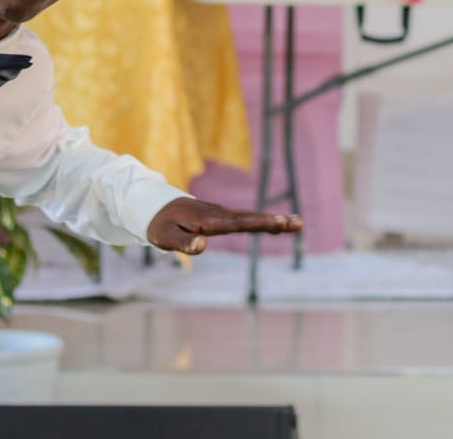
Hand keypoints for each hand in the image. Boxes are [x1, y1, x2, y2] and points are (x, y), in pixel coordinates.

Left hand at [146, 197, 302, 254]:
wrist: (153, 206)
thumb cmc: (159, 224)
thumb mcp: (164, 237)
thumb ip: (182, 243)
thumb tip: (202, 247)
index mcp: (209, 220)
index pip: (238, 223)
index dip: (260, 223)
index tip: (280, 221)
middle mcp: (219, 215)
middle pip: (251, 218)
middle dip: (275, 221)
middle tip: (300, 223)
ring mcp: (221, 214)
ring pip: (250, 218)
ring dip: (273, 221)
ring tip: (296, 223)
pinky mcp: (221, 217)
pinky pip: (245, 219)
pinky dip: (262, 221)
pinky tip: (275, 224)